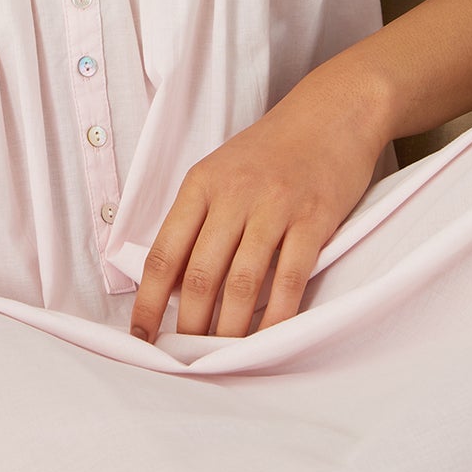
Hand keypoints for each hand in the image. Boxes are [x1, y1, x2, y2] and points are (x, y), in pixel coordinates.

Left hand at [128, 76, 385, 341]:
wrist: (331, 113)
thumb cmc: (272, 149)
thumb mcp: (221, 171)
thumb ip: (198, 218)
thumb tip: (172, 282)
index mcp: (201, 184)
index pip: (163, 253)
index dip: (148, 302)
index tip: (140, 336)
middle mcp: (233, 196)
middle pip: (199, 275)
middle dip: (188, 326)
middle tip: (185, 359)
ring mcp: (275, 207)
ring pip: (241, 283)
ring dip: (228, 329)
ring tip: (221, 358)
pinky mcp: (314, 219)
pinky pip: (290, 278)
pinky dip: (276, 316)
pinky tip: (268, 339)